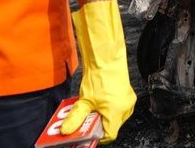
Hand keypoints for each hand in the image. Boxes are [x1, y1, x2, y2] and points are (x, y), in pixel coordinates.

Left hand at [61, 0, 136, 143]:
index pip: (109, 135)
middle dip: (97, 125)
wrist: (106, 58)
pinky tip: (97, 102)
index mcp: (117, 112)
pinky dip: (107, 108)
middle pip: (111, 126)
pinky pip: (117, 107)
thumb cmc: (100, 76)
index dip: (97, 136)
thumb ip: (75, 118)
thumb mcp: (83, 101)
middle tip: (86, 120)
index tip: (87, 134)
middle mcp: (126, 108)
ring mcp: (128, 101)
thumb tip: (67, 130)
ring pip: (114, 117)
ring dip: (102, 117)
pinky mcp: (127, 94)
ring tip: (91, 110)